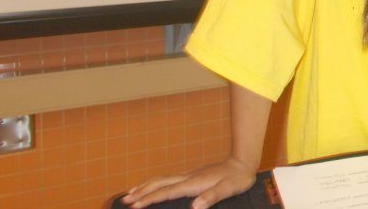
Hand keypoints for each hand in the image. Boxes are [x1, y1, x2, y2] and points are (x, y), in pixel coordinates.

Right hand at [120, 157, 256, 208]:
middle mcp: (187, 178)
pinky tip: (154, 186)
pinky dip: (155, 183)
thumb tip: (194, 207)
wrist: (243, 163)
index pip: (166, 192)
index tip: (134, 205)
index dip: (149, 199)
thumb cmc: (237, 179)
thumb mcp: (228, 190)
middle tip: (124, 200)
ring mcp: (188, 175)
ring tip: (131, 192)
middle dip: (141, 192)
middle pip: (159, 184)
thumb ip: (211, 197)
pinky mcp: (191, 176)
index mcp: (193, 183)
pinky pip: (168, 179)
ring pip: (162, 179)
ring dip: (145, 186)